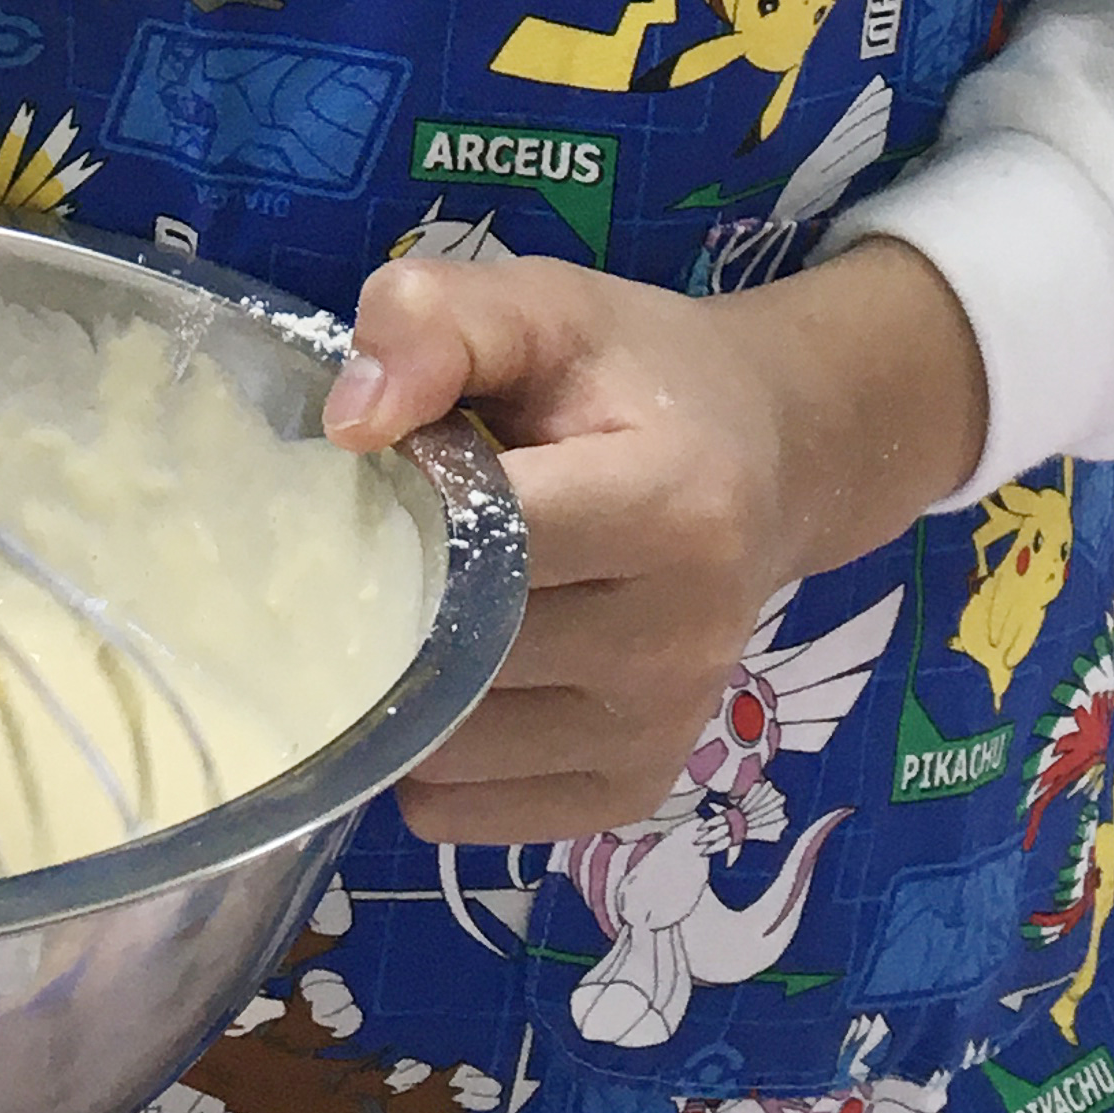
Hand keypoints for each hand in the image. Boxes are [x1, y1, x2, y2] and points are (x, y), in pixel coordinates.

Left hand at [325, 241, 986, 843]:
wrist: (764, 459)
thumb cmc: (635, 378)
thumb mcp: (544, 306)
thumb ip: (438, 323)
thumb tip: (348, 425)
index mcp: (674, 507)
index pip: (487, 537)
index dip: (404, 499)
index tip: (381, 464)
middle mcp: (678, 641)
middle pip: (461, 646)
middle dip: (387, 591)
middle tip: (378, 532)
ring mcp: (657, 733)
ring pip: (448, 744)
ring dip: (399, 678)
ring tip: (418, 597)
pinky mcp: (629, 793)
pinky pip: (465, 806)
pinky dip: (425, 751)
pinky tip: (448, 670)